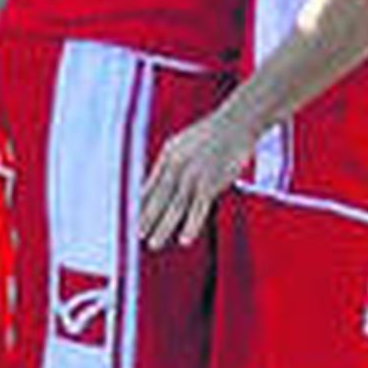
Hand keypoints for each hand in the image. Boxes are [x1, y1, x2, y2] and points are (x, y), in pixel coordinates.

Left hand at [139, 106, 253, 249]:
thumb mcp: (183, 143)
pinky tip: (184, 239)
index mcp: (168, 156)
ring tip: (153, 244)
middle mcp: (176, 166)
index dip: (140, 205)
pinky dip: (191, 225)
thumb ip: (171, 162)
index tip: (131, 219)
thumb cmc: (211, 133)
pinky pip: (198, 209)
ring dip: (163, 227)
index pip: (149, 185)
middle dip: (146, 219)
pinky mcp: (210, 182)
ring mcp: (193, 175)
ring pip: (174, 207)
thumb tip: (159, 180)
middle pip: (158, 199)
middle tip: (137, 236)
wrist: (235, 123)